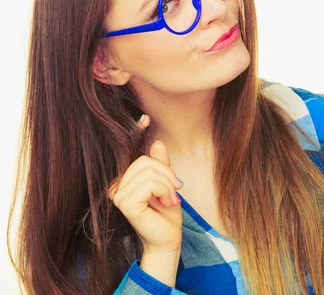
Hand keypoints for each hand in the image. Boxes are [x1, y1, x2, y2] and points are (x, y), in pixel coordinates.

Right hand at [108, 115, 182, 253]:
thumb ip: (159, 164)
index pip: (133, 155)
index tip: (144, 119)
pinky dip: (163, 190)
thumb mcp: (166, 183)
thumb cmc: (166, 213)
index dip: (136, 133)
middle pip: (144, 161)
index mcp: (122, 180)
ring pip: (149, 171)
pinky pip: (149, 183)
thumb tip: (156, 142)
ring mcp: (117, 195)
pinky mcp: (125, 203)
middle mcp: (115, 186)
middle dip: (166, 174)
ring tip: (169, 198)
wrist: (168, 238)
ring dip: (167, 184)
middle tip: (174, 190)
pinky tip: (164, 202)